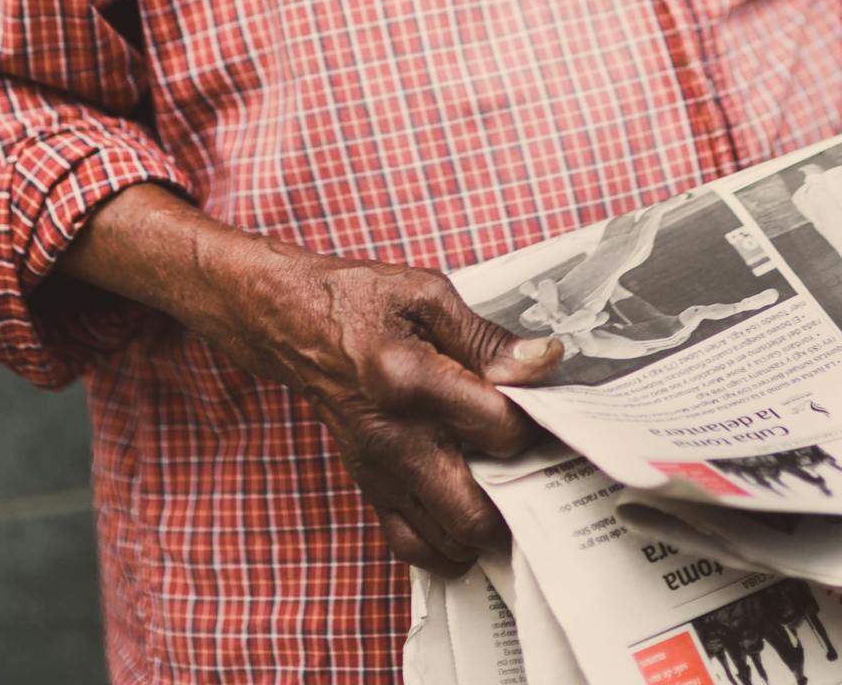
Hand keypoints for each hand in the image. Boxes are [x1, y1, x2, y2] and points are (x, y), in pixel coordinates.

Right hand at [216, 241, 560, 574]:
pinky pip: (413, 546)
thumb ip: (486, 339)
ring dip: (487, 524)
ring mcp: (379, 472)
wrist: (294, 323)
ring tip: (508, 484)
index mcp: (411, 382)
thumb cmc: (361, 301)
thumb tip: (542, 363)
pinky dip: (448, 543)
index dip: (535, 421)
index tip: (546, 405)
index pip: (498, 429)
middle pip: (475, 511)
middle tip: (537, 463)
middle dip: (520, 494)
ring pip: (448, 540)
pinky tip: (467, 508)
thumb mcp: (426, 295)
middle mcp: (394, 440)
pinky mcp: (369, 487)